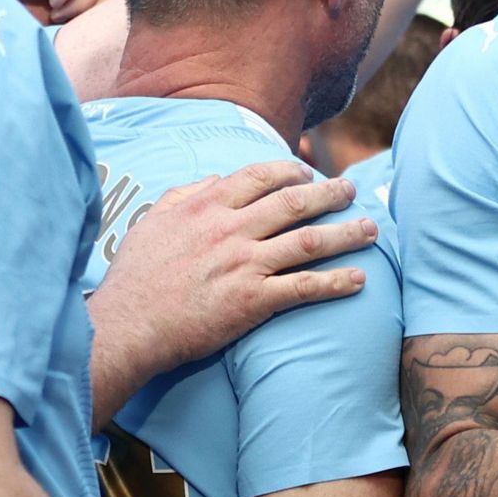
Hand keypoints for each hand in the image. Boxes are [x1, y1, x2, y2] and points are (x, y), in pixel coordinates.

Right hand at [0, 0, 118, 23]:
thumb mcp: (66, 11)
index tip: (85, 21)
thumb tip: (133, 1)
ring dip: (81, 0)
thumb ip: (96, 1)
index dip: (110, 1)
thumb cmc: (18, 13)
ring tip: (57, 13)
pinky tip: (50, 5)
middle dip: (97, 3)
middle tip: (67, 20)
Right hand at [91, 161, 375, 376]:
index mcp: (206, 207)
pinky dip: (336, 282)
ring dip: (346, 234)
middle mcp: (230, 230)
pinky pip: (304, 287)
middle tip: (352, 190)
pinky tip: (359, 280)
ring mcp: (244, 265)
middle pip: (294, 202)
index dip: (291, 170)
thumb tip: (218, 178)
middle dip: (330, 193)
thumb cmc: (136, 276)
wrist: (126, 326)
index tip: (309, 171)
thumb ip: (186, 194)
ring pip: (309, 241)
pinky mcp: (252, 300)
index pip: (260, 176)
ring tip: (371, 230)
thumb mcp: (152, 222)